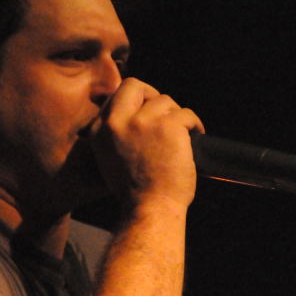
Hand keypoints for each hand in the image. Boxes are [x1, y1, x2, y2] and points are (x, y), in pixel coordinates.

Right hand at [88, 77, 203, 210]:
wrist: (150, 209)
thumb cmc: (135, 193)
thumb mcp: (110, 161)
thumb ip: (114, 136)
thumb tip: (133, 115)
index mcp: (100, 131)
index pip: (116, 96)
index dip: (135, 100)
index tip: (146, 112)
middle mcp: (117, 122)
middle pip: (136, 85)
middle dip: (152, 95)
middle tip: (165, 114)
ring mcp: (142, 121)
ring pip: (166, 102)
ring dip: (176, 117)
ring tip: (181, 137)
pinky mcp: (168, 126)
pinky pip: (186, 114)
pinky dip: (194, 125)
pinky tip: (195, 137)